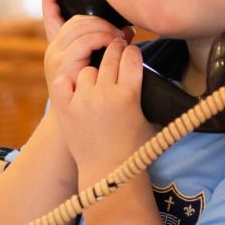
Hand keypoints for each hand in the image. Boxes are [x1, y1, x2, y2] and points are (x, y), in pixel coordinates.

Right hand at [41, 0, 129, 92]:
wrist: (82, 124)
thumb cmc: (94, 97)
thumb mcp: (100, 67)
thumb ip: (109, 47)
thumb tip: (130, 31)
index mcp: (60, 48)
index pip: (50, 17)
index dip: (49, 0)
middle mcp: (53, 50)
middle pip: (77, 20)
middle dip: (101, 21)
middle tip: (120, 32)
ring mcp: (55, 57)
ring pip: (81, 26)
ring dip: (104, 29)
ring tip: (119, 39)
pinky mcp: (62, 65)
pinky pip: (84, 42)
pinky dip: (101, 39)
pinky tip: (112, 45)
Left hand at [50, 38, 155, 184]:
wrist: (108, 173)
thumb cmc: (134, 149)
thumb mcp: (150, 119)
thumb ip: (150, 95)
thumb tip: (158, 76)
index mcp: (129, 95)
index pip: (131, 58)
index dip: (132, 52)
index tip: (131, 52)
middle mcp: (105, 94)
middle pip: (110, 57)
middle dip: (115, 51)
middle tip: (116, 51)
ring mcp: (83, 101)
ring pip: (88, 69)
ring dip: (94, 72)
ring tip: (98, 82)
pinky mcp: (66, 109)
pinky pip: (65, 81)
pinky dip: (70, 82)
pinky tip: (77, 87)